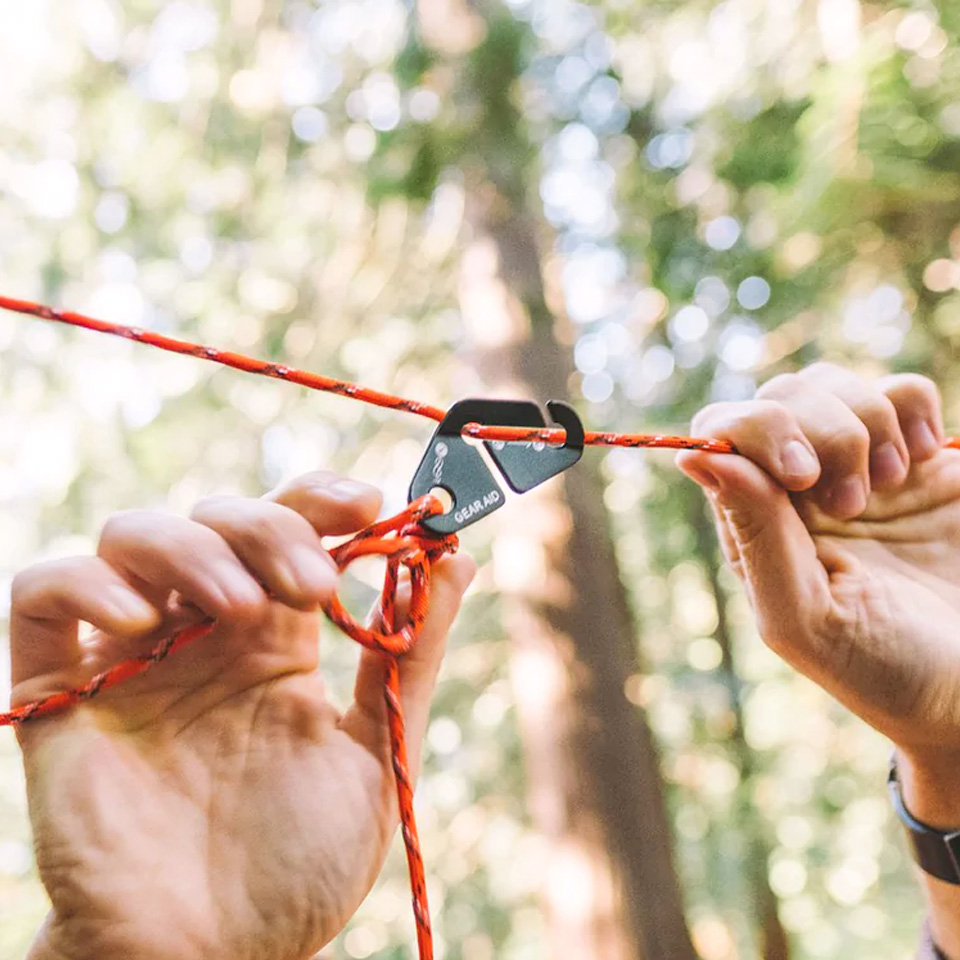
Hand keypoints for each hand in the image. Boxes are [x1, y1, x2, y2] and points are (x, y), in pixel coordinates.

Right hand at [11, 471, 474, 959]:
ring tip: (242, 607)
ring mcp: (130, 657)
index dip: (322, 497)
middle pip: (220, 517)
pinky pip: (42, 596)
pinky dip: (85, 583)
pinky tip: (139, 621)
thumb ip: (410, 656)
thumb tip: (456, 559)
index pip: (288, 526)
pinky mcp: (60, 693)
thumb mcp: (375, 752)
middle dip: (272, 529)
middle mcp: (202, 633)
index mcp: (274, 640)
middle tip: (314, 586)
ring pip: (137, 536)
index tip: (369, 503)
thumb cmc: (296, 867)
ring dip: (196, 549)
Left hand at [677, 364, 959, 953]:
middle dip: (816, 430)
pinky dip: (911, 408)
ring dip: (863, 421)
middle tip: (852, 500)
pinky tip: (925, 457)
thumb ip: (753, 535)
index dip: (752, 432)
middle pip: (778, 397)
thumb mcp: (804, 618)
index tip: (801, 476)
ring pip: (833, 383)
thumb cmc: (879, 665)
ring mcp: (860, 463)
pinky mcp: (923, 455)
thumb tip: (693, 456)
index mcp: (757, 517)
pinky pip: (902, 390)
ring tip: (892, 483)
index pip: (720, 433)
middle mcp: (798, 483)